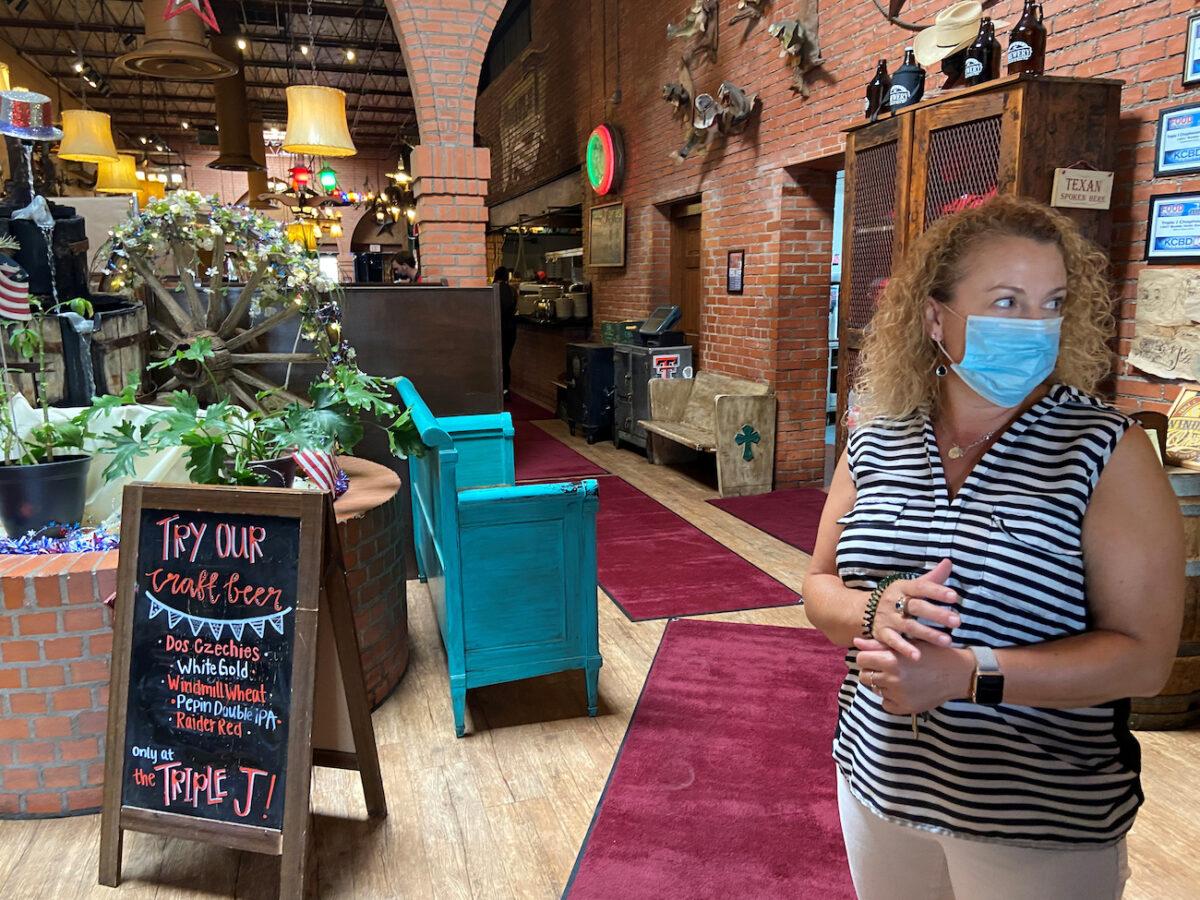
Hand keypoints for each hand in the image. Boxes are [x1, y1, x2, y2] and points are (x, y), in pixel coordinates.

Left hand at [854, 637, 973, 714]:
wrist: (957, 674)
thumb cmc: (932, 653)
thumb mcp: (907, 643)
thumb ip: (879, 645)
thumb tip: (856, 642)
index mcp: (891, 661)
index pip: (861, 659)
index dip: (868, 657)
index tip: (877, 656)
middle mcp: (892, 680)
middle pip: (865, 676)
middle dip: (872, 670)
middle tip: (888, 668)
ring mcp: (898, 696)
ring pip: (875, 689)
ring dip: (882, 684)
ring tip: (900, 677)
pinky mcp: (904, 708)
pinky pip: (886, 703)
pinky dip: (891, 698)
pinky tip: (904, 689)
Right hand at [872, 558, 960, 660]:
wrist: (863, 609)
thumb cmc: (897, 597)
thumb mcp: (910, 585)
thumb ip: (932, 578)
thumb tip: (949, 562)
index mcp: (903, 587)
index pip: (921, 587)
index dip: (937, 591)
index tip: (954, 597)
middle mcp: (894, 601)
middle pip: (917, 607)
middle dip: (937, 614)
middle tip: (957, 621)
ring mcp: (887, 618)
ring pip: (909, 626)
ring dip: (928, 634)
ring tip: (947, 641)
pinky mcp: (882, 633)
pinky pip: (893, 641)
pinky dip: (905, 649)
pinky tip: (918, 656)